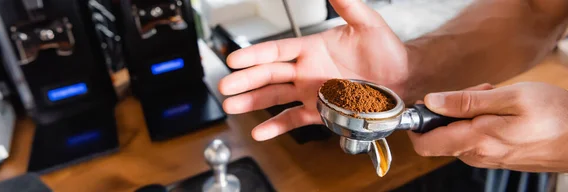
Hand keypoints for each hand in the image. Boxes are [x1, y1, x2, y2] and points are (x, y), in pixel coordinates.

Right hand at [218, 0, 407, 140]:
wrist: (404, 79)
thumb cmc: (388, 51)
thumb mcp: (368, 24)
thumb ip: (348, 5)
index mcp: (312, 49)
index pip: (276, 51)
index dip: (255, 55)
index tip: (235, 59)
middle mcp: (307, 71)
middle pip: (269, 75)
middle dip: (246, 81)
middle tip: (225, 85)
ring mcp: (311, 92)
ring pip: (275, 97)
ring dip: (252, 102)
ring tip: (232, 106)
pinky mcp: (319, 111)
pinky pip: (293, 119)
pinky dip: (277, 126)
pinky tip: (261, 131)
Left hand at [409, 82, 567, 171]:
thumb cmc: (555, 115)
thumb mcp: (509, 97)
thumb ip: (465, 101)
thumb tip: (431, 102)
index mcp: (476, 140)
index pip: (424, 144)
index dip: (416, 124)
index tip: (425, 104)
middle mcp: (478, 155)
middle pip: (441, 134)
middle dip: (450, 110)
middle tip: (479, 92)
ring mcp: (488, 158)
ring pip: (458, 134)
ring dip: (468, 113)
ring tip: (495, 99)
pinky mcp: (498, 157)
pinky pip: (475, 139)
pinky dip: (480, 122)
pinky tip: (502, 110)